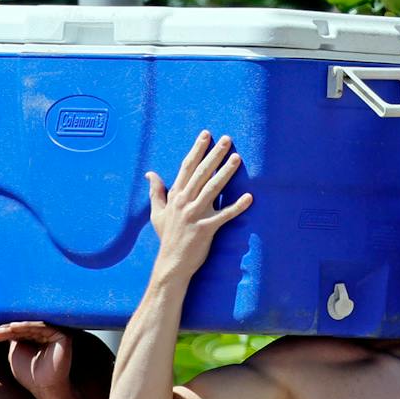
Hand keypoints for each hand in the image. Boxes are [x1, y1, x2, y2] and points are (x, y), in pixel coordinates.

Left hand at [0, 322, 72, 398]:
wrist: (44, 388)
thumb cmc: (29, 375)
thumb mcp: (15, 353)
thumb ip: (12, 338)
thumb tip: (3, 324)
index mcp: (37, 339)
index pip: (20, 331)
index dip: (4, 332)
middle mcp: (47, 334)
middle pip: (25, 327)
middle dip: (7, 329)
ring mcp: (55, 334)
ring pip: (32, 325)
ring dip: (14, 327)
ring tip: (3, 330)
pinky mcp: (62, 335)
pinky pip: (41, 327)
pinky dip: (26, 326)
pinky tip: (13, 328)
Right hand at [146, 131, 252, 277]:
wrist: (171, 263)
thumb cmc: (167, 237)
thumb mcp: (157, 213)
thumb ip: (156, 192)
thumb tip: (150, 174)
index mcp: (175, 196)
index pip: (187, 167)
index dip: (197, 150)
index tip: (206, 135)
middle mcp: (184, 202)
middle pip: (201, 173)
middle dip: (214, 155)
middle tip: (227, 140)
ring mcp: (195, 215)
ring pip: (212, 189)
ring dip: (225, 173)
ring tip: (237, 159)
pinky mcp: (206, 228)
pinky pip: (224, 215)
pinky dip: (237, 207)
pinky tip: (249, 197)